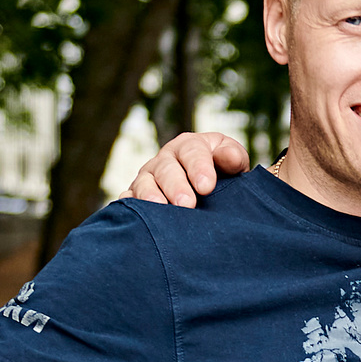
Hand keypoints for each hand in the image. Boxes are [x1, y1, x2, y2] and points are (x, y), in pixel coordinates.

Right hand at [127, 131, 251, 205]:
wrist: (208, 189)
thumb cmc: (222, 173)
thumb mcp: (232, 161)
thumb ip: (233, 157)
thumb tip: (230, 158)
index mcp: (189, 146)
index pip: (192, 152)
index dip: (199, 167)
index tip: (207, 186)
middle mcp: (165, 160)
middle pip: (166, 169)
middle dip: (176, 186)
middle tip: (187, 204)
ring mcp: (148, 178)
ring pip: (144, 184)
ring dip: (151, 197)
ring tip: (161, 208)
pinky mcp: (136, 195)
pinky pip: (128, 199)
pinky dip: (129, 205)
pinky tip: (135, 215)